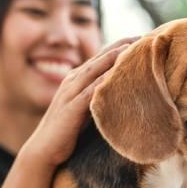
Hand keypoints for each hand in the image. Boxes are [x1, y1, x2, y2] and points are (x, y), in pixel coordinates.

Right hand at [21, 36, 138, 167]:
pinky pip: (90, 92)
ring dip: (113, 58)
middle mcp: (72, 81)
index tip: (140, 39)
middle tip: (143, 37)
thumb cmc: (66, 132)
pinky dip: (104, 82)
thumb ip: (97, 97)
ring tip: (133, 49)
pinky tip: (119, 76)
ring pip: (94, 70)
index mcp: (75, 79)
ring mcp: (70, 93)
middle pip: (99, 58)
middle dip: (121, 46)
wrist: (43, 150)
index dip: (119, 46)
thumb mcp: (84, 109)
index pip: (100, 57)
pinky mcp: (71, 108)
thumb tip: (119, 93)